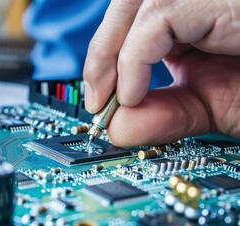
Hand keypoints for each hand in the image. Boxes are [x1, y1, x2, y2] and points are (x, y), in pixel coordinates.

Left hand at [84, 0, 239, 145]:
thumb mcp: (205, 106)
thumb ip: (162, 110)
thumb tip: (115, 126)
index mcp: (191, 20)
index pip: (130, 21)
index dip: (105, 54)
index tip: (97, 99)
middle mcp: (194, 2)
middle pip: (126, 5)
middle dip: (101, 52)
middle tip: (96, 101)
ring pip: (133, 3)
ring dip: (109, 54)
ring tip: (115, 100)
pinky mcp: (217, 0)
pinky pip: (156, 18)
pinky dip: (134, 60)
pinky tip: (134, 95)